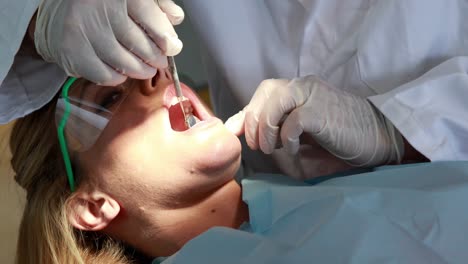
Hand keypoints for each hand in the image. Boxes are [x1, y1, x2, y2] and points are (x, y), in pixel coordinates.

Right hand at [34, 0, 183, 84]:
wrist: (56, 9)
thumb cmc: (100, 3)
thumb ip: (157, 4)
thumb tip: (175, 18)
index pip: (151, 19)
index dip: (166, 38)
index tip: (172, 47)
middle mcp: (98, 9)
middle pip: (140, 44)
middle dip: (156, 58)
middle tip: (159, 61)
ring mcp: (83, 31)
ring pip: (125, 63)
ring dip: (141, 70)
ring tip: (145, 68)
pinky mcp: (71, 51)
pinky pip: (105, 75)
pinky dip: (118, 78)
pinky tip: (121, 72)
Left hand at [225, 75, 404, 166]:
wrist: (379, 139)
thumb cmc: (340, 140)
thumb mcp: (302, 136)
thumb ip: (276, 132)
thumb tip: (250, 138)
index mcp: (299, 89)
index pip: (264, 94)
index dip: (246, 113)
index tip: (236, 133)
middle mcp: (304, 86)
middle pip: (265, 92)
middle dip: (253, 121)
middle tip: (259, 145)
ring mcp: (314, 95)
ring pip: (274, 102)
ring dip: (266, 128)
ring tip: (271, 148)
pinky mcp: (321, 110)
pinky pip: (292, 121)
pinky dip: (286, 139)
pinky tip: (293, 150)